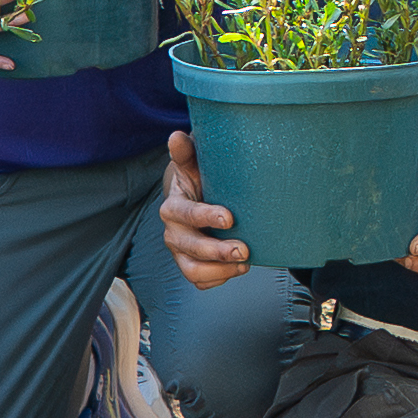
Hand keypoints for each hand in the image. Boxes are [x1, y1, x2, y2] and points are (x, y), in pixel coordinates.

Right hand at [154, 154, 248, 288]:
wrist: (196, 199)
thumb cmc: (198, 179)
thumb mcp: (192, 164)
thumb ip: (186, 152)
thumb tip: (177, 136)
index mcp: (173, 206)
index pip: (185, 214)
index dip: (206, 217)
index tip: (230, 218)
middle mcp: (172, 232)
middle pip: (190, 247)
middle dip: (216, 251)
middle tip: (244, 250)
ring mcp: (180, 252)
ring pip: (192, 270)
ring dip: (219, 270)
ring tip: (244, 264)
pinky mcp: (189, 265)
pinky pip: (199, 281)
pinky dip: (217, 280)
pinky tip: (236, 270)